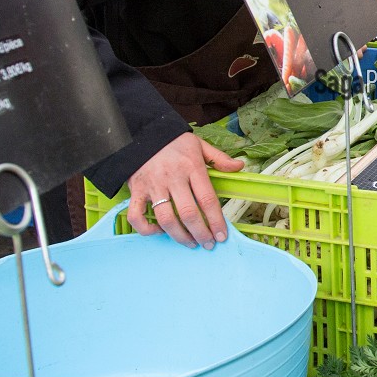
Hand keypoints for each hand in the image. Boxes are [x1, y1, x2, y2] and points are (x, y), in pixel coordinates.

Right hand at [125, 133, 243, 247]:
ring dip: (180, 236)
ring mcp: (152, 186)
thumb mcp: (199, 145)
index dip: (216, 221)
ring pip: (166, 219)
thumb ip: (219, 158)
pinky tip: (160, 231)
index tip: (222, 235)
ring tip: (191, 243)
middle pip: (188, 214)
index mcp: (191, 167)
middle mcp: (172, 178)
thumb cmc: (174, 142)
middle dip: (201, 234)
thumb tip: (239, 166)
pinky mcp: (136, 191)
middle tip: (208, 244)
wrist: (142, 133)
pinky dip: (147, 229)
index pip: (207, 199)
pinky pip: (137, 216)